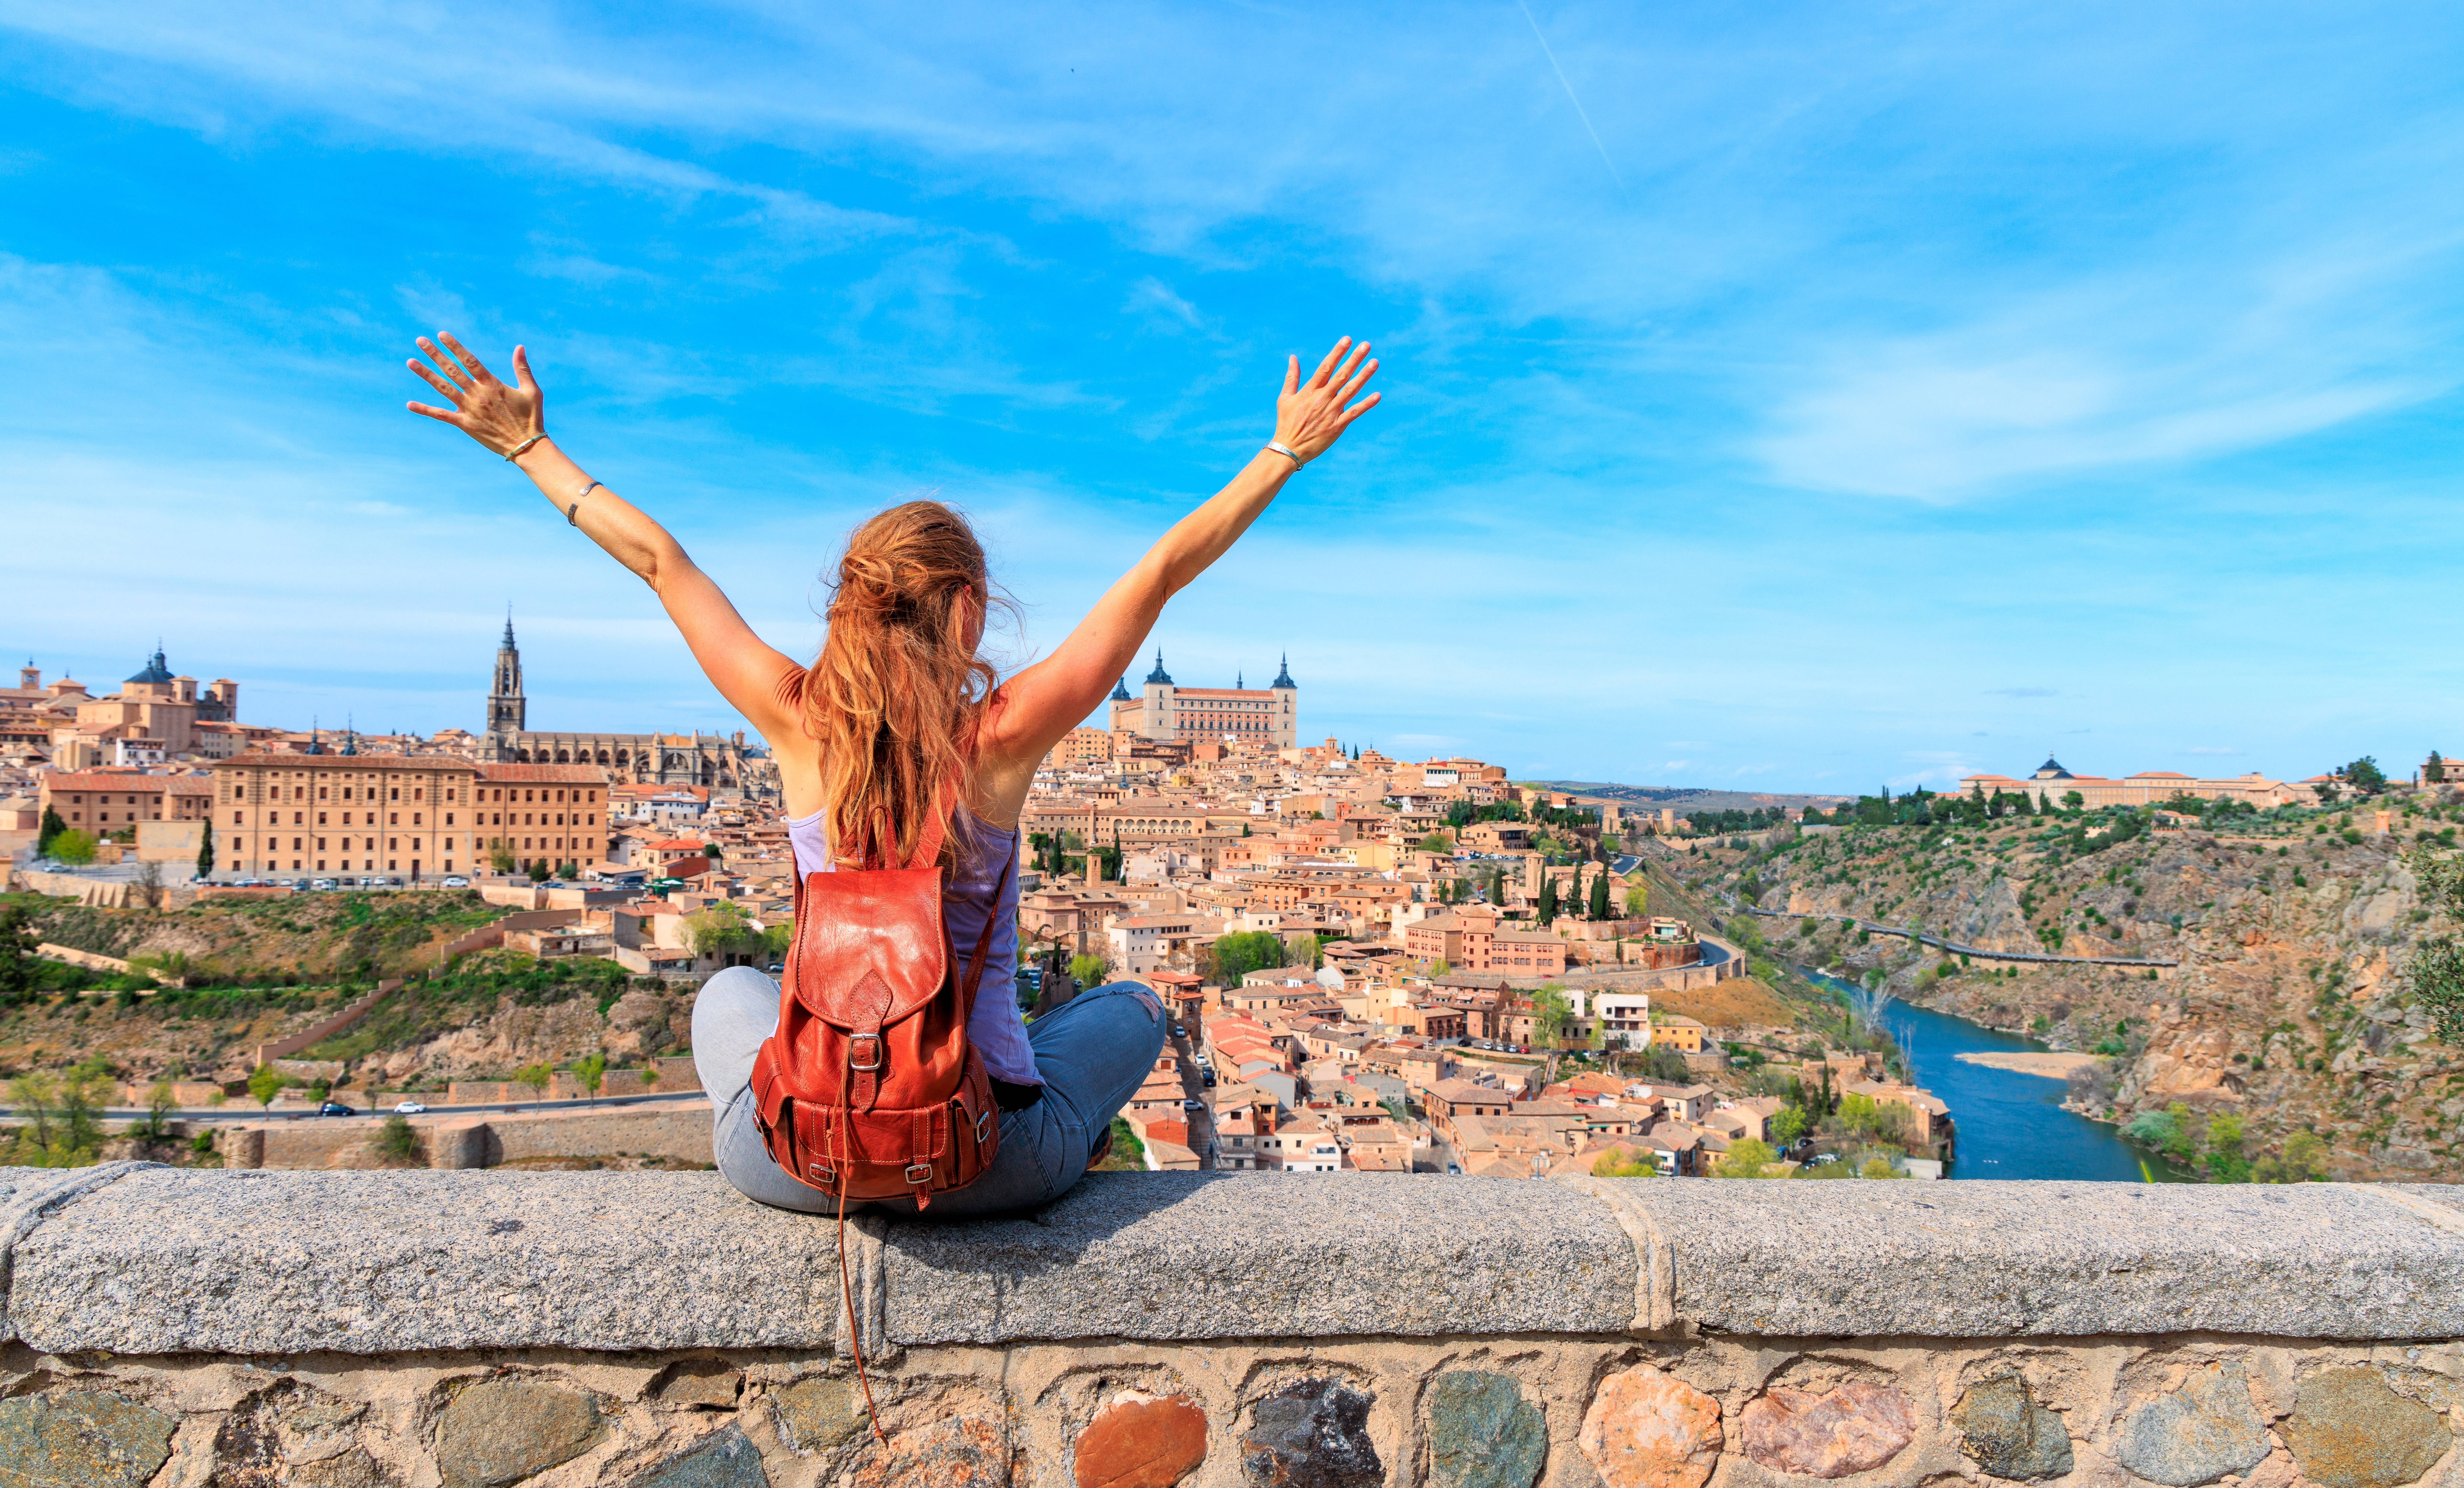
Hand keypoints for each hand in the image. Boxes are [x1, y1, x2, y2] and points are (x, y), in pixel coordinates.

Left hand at [405, 333, 544, 456]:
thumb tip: (520, 347)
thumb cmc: (531, 417)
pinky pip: (441, 415)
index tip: (442, 334)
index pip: (470, 360)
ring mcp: (470, 409)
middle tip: (421, 340)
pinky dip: (425, 409)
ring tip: (411, 362)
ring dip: (426, 374)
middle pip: (452, 370)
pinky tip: (409, 404)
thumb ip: (522, 368)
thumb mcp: (531, 391)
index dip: (455, 346)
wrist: (526, 446)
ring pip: (443, 388)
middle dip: (435, 354)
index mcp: (492, 385)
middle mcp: (478, 394)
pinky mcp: (465, 424)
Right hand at [1274, 336, 1380, 463]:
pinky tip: (1377, 395)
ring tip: (1375, 362)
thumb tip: (1293, 357)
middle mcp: (1322, 399)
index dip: (1337, 352)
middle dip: (1354, 359)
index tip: (1347, 339)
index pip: (1326, 367)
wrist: (1289, 449)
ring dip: (1363, 376)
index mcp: (1309, 390)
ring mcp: (1330, 412)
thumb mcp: (1285, 397)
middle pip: (1341, 375)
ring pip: (1350, 390)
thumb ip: (1292, 376)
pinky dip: (1366, 404)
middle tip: (1366, 345)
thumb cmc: (1286, 422)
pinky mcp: (1337, 426)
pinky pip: (1354, 413)